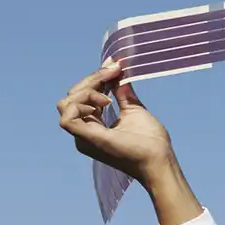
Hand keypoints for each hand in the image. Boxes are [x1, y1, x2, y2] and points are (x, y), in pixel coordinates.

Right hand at [56, 60, 178, 184]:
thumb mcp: (133, 108)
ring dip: (86, 92)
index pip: (80, 95)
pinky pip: (66, 119)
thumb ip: (121, 90)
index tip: (115, 65)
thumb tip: (116, 68)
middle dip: (91, 79)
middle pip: (71, 96)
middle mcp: (83, 131)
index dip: (94, 77)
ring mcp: (83, 137)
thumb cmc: (150, 141)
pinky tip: (103, 104)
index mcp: (92, 124)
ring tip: (109, 98)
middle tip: (114, 73)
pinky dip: (80, 105)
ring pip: (65, 103)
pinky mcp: (87, 140)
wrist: (158, 159)